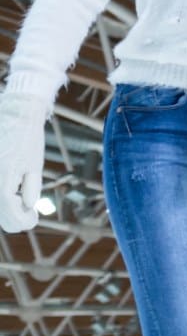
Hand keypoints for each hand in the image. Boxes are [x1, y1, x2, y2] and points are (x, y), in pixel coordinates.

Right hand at [0, 92, 47, 231]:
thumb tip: (26, 208)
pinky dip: (2, 197)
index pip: (11, 215)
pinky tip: (11, 188)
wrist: (14, 113)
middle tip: (28, 209)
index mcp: (3, 180)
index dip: (24, 221)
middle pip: (0, 215)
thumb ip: (30, 190)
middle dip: (16, 216)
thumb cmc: (27, 138)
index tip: (34, 218)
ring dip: (7, 207)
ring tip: (19, 195)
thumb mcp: (34, 165)